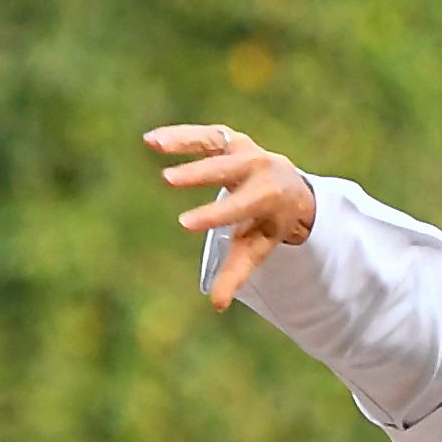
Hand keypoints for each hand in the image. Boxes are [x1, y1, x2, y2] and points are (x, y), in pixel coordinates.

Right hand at [147, 122, 316, 306]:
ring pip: (213, 143)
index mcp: (269, 198)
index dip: (212, 215)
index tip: (184, 223)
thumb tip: (217, 306)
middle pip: (226, 170)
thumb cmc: (268, 224)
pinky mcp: (230, 138)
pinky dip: (179, 135)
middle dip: (198, 174)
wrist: (290, 188)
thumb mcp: (257, 248)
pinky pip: (204, 135)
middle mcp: (259, 168)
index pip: (238, 207)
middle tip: (168, 180)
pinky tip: (151, 141)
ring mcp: (245, 149)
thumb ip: (237, 273)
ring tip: (153, 145)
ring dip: (182, 143)